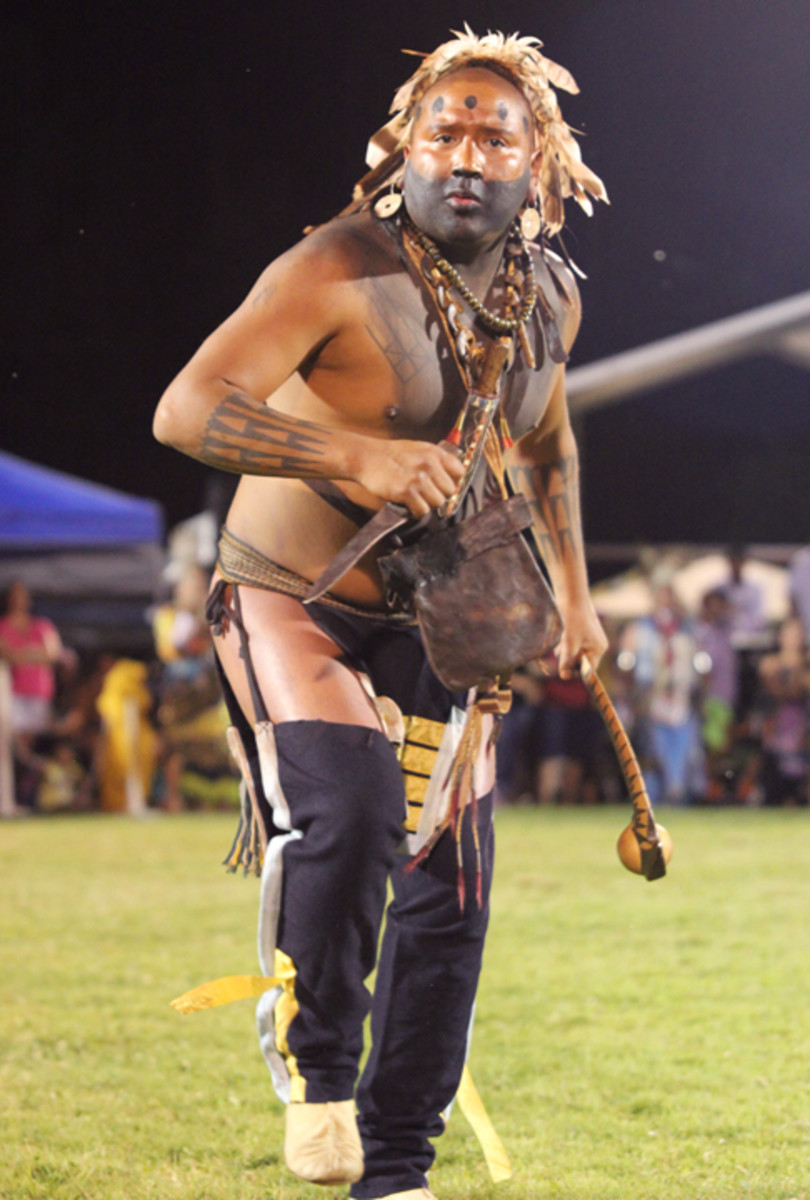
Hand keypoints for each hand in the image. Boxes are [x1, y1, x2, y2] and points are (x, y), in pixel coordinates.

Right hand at [350, 436, 464, 516]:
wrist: (366, 457)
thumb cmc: (390, 454)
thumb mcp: (417, 448)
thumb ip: (435, 460)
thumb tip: (452, 476)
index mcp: (434, 452)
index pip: (459, 471)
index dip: (452, 481)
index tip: (442, 485)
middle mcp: (429, 464)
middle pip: (449, 491)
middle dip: (439, 494)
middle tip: (426, 493)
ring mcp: (418, 479)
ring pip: (438, 503)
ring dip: (428, 504)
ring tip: (416, 498)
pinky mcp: (406, 492)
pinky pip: (423, 511)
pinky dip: (416, 511)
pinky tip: (409, 504)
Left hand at [555, 597, 607, 679]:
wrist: (571, 595)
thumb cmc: (572, 619)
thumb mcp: (568, 643)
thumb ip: (567, 661)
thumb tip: (564, 677)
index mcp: (598, 649)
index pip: (588, 670)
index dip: (575, 671)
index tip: (563, 668)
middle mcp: (597, 645)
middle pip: (580, 662)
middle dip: (568, 658)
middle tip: (562, 647)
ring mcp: (591, 639)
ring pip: (574, 653)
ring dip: (565, 650)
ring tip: (562, 637)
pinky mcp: (583, 632)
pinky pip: (573, 645)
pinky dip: (565, 642)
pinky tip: (562, 633)